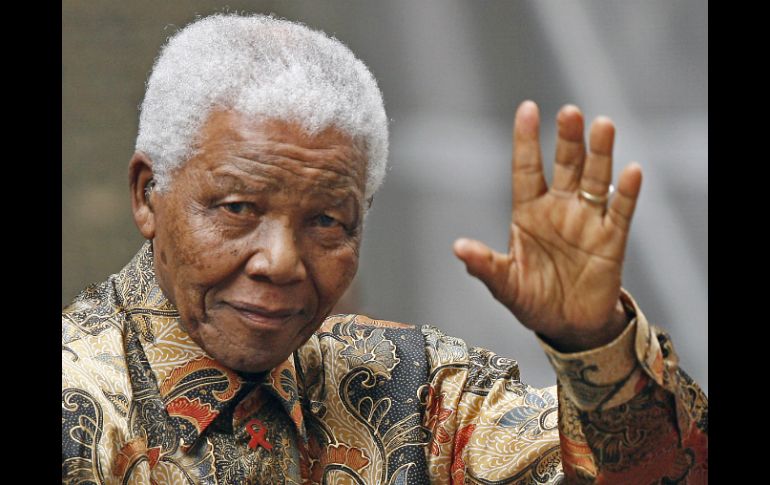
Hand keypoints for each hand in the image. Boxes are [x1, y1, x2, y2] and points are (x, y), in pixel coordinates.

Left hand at [453, 101, 641, 351]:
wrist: (567, 326)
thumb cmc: (532, 299)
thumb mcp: (504, 284)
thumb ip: (484, 265)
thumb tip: (458, 248)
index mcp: (529, 212)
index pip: (527, 169)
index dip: (526, 140)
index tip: (527, 109)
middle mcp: (560, 208)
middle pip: (566, 165)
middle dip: (568, 139)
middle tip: (569, 112)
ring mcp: (588, 221)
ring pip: (596, 179)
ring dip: (600, 153)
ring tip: (603, 125)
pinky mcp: (612, 239)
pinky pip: (621, 211)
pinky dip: (627, 192)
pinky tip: (631, 171)